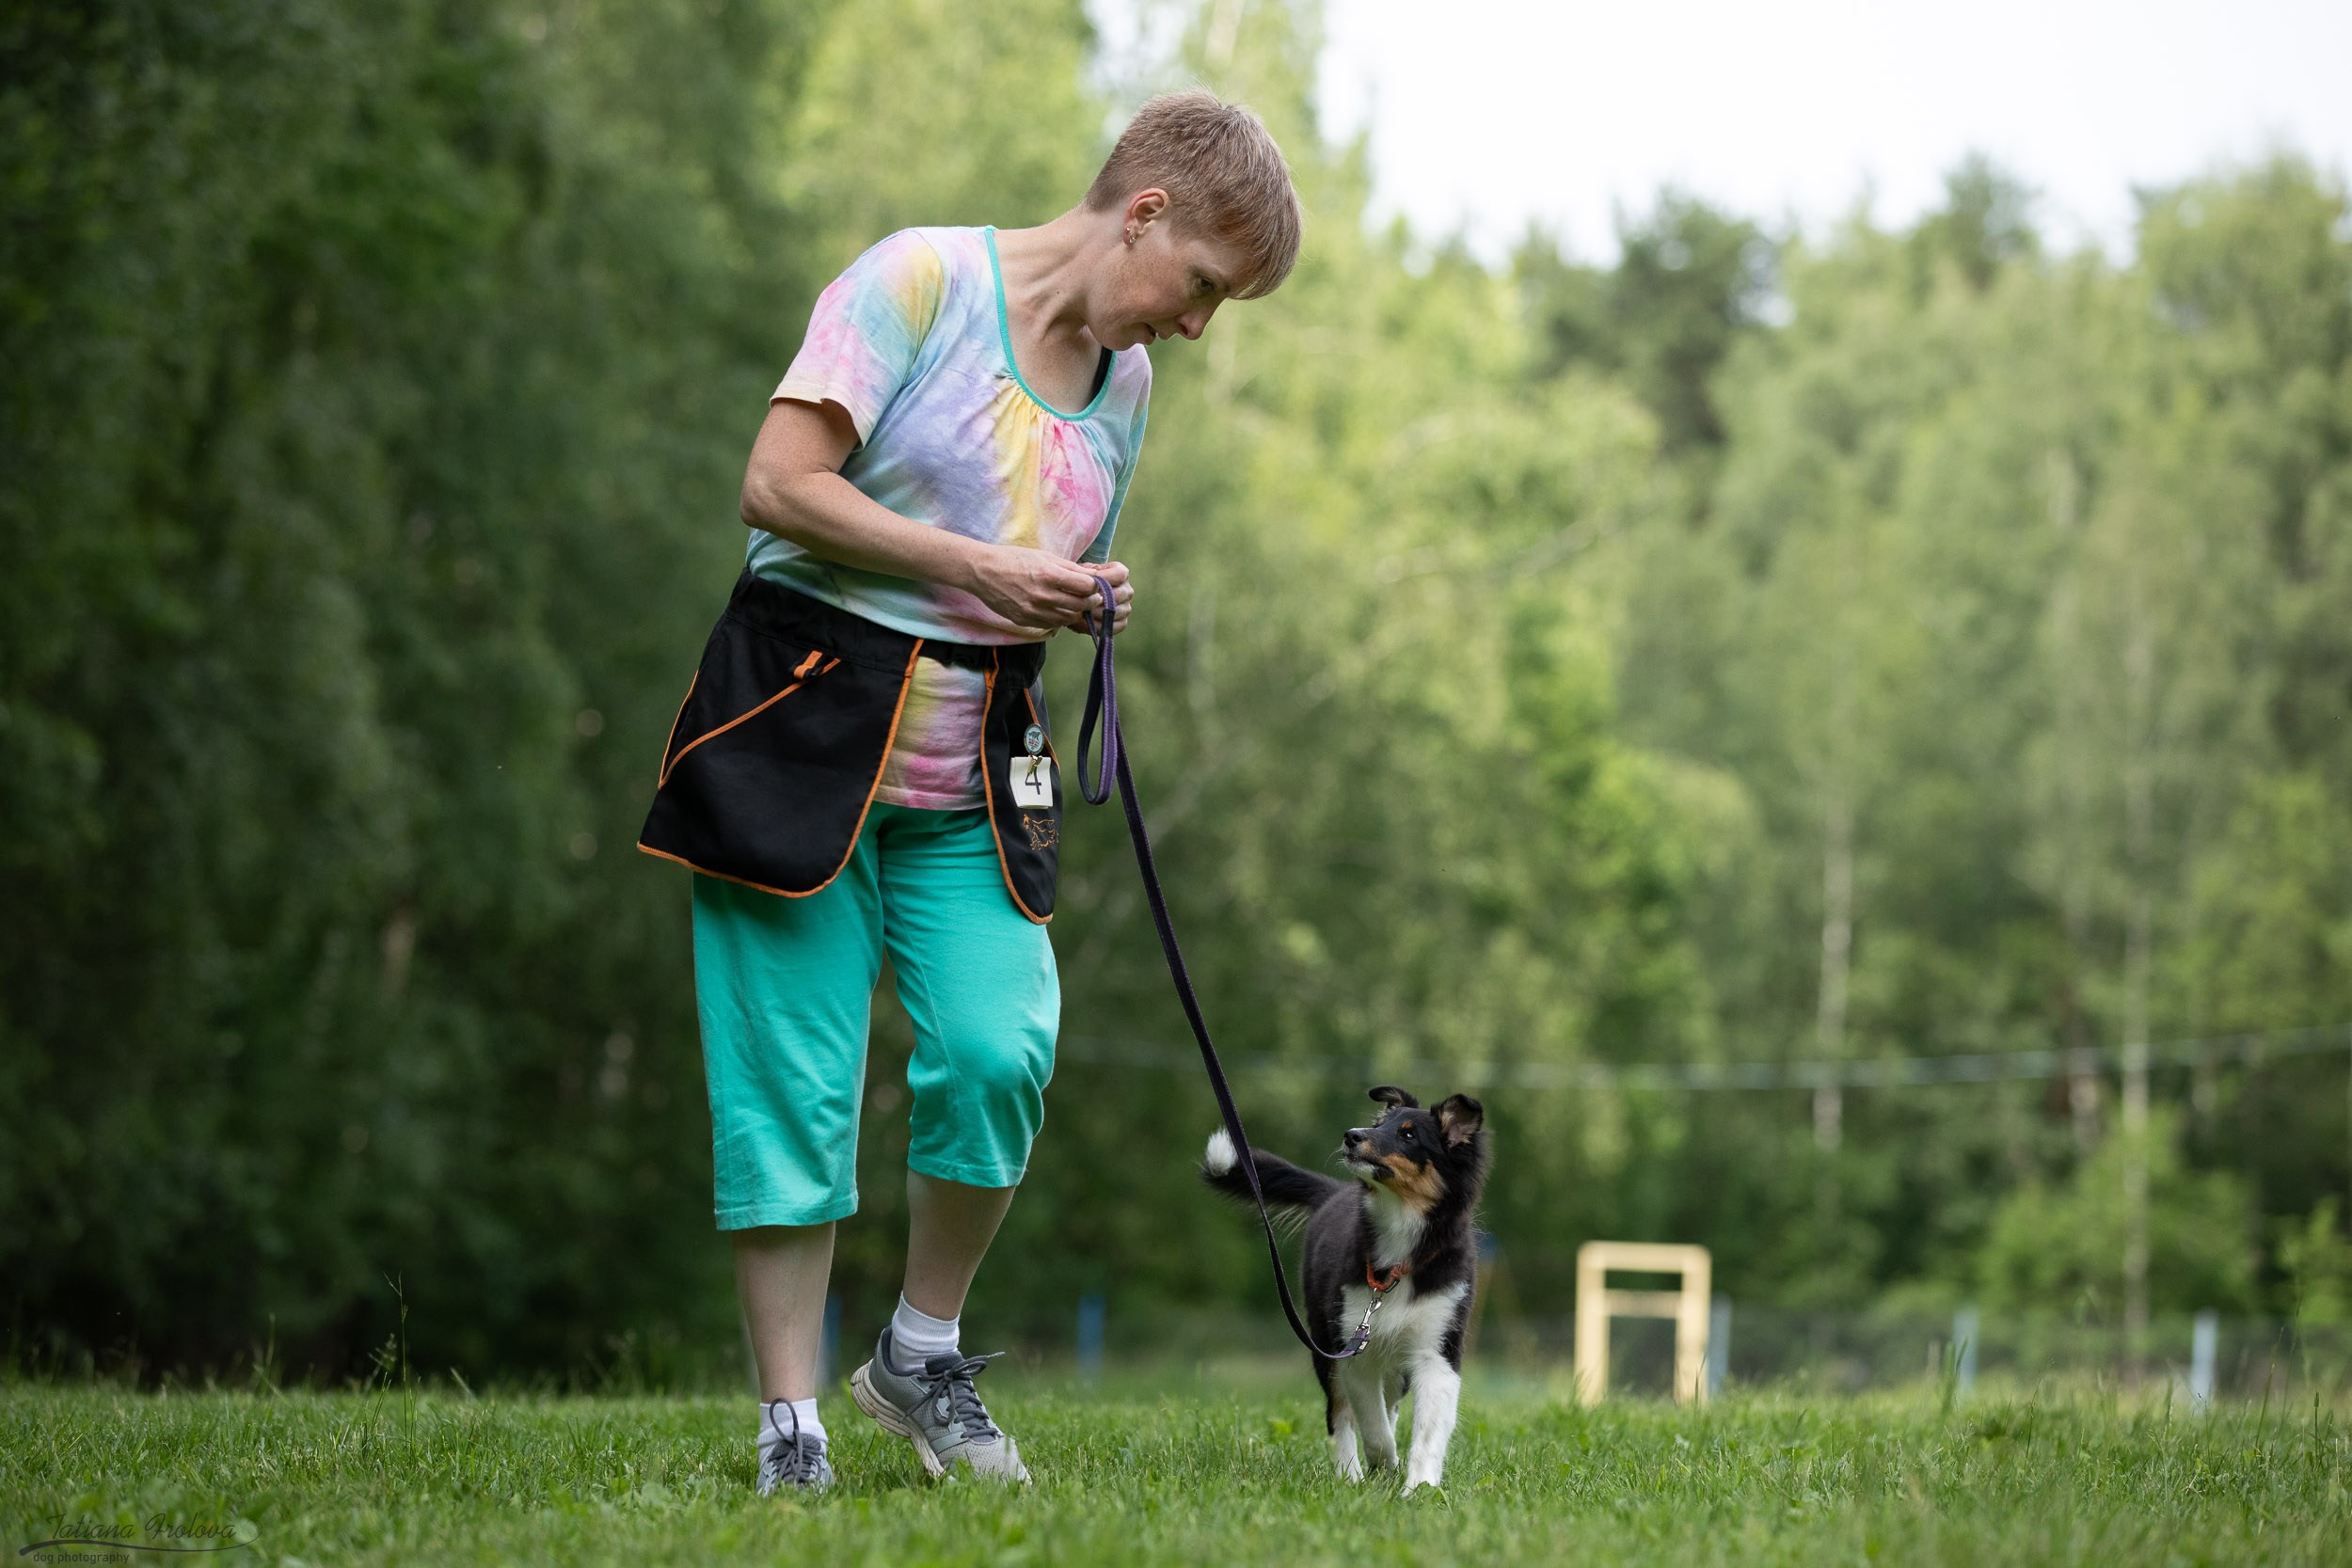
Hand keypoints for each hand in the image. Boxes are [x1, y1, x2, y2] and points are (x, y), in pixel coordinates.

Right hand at [961, 544, 1105, 635]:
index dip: (1095, 587)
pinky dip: (1059, 619)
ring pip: (1068, 618)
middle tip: (1091, 598)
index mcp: (1049, 575)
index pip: (1087, 587)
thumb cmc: (1014, 559)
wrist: (983, 571)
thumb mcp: (1044, 556)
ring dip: (1076, 612)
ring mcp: (1033, 611)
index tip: (1095, 585)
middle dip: (1090, 602)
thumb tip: (1092, 577)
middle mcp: (1042, 595)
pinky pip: (1051, 625)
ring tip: (1076, 604)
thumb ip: (1069, 568)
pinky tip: (1058, 610)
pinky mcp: (1025, 620)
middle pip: (1081, 605)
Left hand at [1077, 560, 1133, 635]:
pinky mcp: (1121, 623)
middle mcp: (1127, 590)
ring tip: (1078, 611)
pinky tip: (1082, 621)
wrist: (1075, 598)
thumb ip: (1085, 574)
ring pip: (1113, 612)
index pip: (1119, 574)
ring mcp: (1126, 608)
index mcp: (1121, 573)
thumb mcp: (1079, 572)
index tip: (1086, 581)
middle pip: (1117, 595)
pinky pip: (1112, 626)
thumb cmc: (1077, 581)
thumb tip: (1091, 580)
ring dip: (1094, 613)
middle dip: (1096, 599)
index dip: (1103, 578)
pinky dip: (1095, 626)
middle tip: (1078, 600)